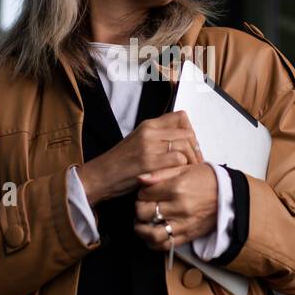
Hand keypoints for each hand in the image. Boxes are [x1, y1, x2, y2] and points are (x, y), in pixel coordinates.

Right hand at [77, 111, 201, 205]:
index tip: (191, 146)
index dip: (191, 131)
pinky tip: (178, 176)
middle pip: (187, 133)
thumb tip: (182, 141)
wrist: (99, 176)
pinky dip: (182, 168)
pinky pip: (178, 160)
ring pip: (185, 145)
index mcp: (148, 125)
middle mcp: (149, 131)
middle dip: (196, 149)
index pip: (181, 117)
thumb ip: (157, 138)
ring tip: (189, 171)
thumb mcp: (138, 143)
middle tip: (195, 162)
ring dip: (191, 160)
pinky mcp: (148, 161)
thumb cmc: (120, 164)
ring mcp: (148, 145)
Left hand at [133, 162, 218, 250]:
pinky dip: (153, 242)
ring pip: (151, 233)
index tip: (146, 191)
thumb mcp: (185, 168)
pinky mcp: (188, 236)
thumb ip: (161, 173)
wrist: (230, 195)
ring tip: (142, 222)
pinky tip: (151, 233)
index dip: (141, 192)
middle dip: (139, 208)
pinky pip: (165, 245)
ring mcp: (184, 224)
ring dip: (141, 228)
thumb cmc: (208, 179)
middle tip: (143, 204)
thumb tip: (140, 179)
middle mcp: (179, 208)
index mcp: (177, 188)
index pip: (145, 194)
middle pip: (144, 212)